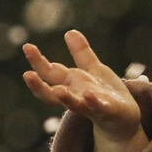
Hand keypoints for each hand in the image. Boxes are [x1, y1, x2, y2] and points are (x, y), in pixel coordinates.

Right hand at [23, 30, 148, 151]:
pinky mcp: (106, 111)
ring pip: (73, 104)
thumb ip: (81, 53)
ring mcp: (89, 106)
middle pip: (52, 93)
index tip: (27, 46)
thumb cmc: (106, 95)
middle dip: (38, 86)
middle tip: (27, 75)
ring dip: (65, 98)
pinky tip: (89, 95)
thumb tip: (69, 31)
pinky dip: (93, 102)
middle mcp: (75, 96)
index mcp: (70, 84)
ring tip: (58, 90)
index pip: (49, 73)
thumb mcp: (93, 70)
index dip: (38, 61)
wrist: (125, 120)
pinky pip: (98, 108)